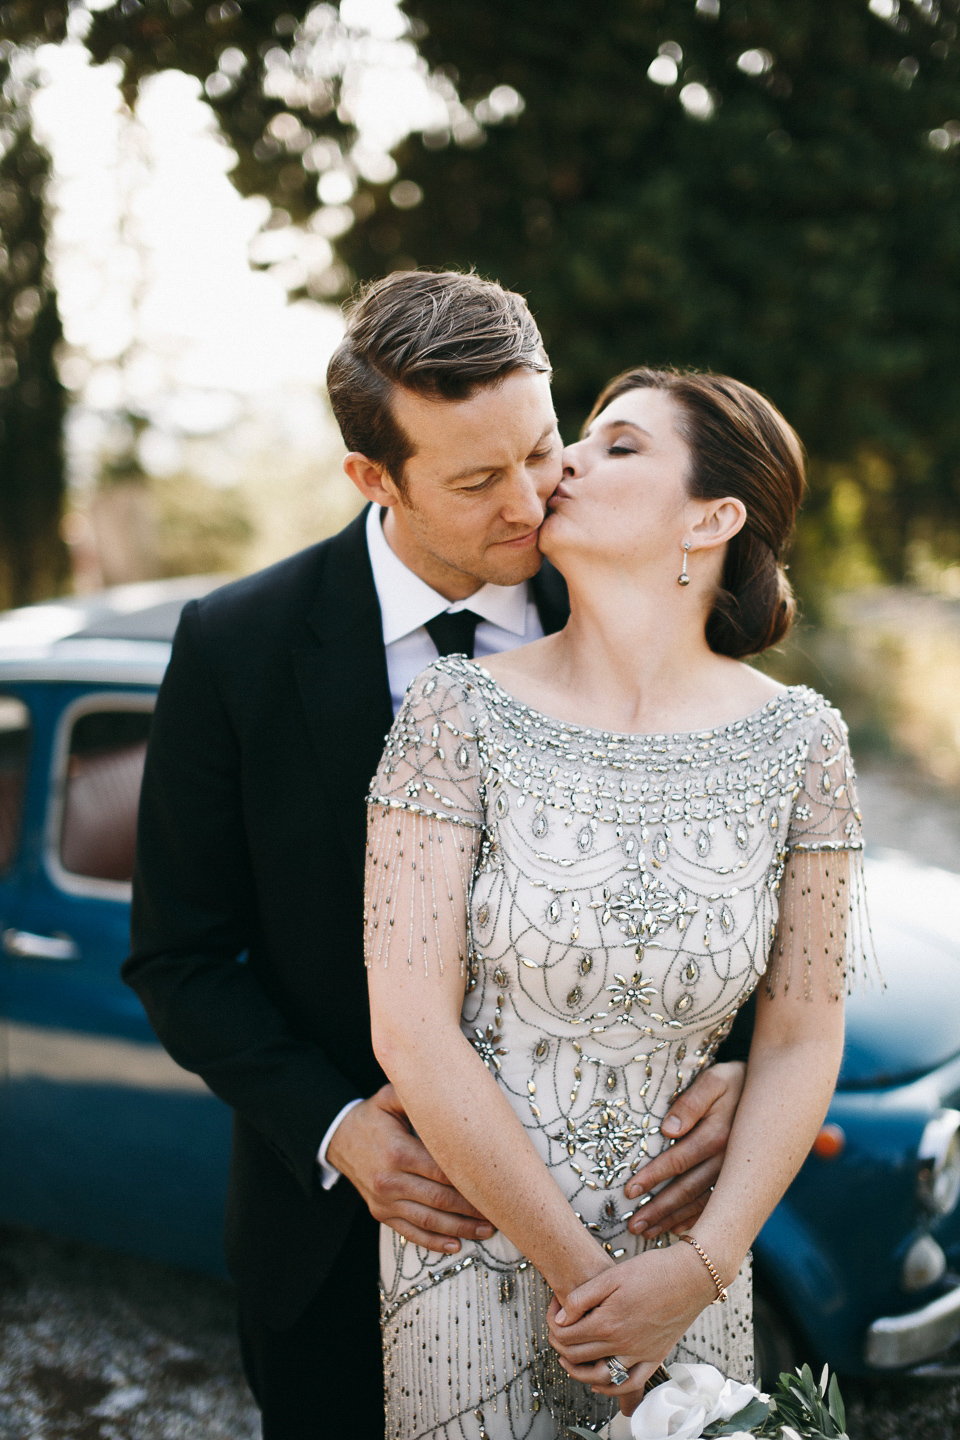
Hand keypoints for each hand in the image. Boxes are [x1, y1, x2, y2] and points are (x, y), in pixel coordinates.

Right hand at [326, 1083, 495, 1252]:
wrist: (338, 1139)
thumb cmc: (373, 1117)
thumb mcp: (389, 1098)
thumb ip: (417, 1094)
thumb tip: (450, 1086)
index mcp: (398, 1151)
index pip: (441, 1171)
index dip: (469, 1181)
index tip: (494, 1185)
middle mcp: (390, 1180)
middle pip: (440, 1199)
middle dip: (472, 1209)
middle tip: (499, 1211)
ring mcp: (384, 1201)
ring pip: (428, 1221)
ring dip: (460, 1229)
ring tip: (487, 1230)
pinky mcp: (380, 1214)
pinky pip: (410, 1232)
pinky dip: (434, 1242)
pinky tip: (455, 1244)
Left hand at [547, 1244, 718, 1414]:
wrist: (691, 1276)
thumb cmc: (654, 1270)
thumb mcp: (612, 1275)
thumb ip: (583, 1298)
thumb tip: (561, 1318)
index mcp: (608, 1322)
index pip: (567, 1335)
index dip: (553, 1325)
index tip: (553, 1311)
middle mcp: (622, 1343)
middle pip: (578, 1356)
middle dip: (560, 1346)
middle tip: (557, 1332)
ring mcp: (639, 1354)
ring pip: (599, 1376)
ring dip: (578, 1373)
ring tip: (567, 1360)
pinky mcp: (655, 1357)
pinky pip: (630, 1383)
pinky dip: (611, 1389)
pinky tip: (599, 1383)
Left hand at [624, 1061, 745, 1239]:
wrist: (775, 1091)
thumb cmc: (734, 1081)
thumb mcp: (713, 1080)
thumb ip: (691, 1102)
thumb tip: (668, 1129)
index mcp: (718, 1136)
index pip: (678, 1161)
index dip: (652, 1177)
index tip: (628, 1191)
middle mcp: (728, 1161)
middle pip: (687, 1189)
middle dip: (658, 1209)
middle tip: (633, 1226)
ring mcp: (736, 1174)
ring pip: (700, 1202)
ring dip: (673, 1219)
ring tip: (647, 1233)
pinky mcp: (741, 1180)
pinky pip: (718, 1205)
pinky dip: (698, 1220)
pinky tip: (680, 1231)